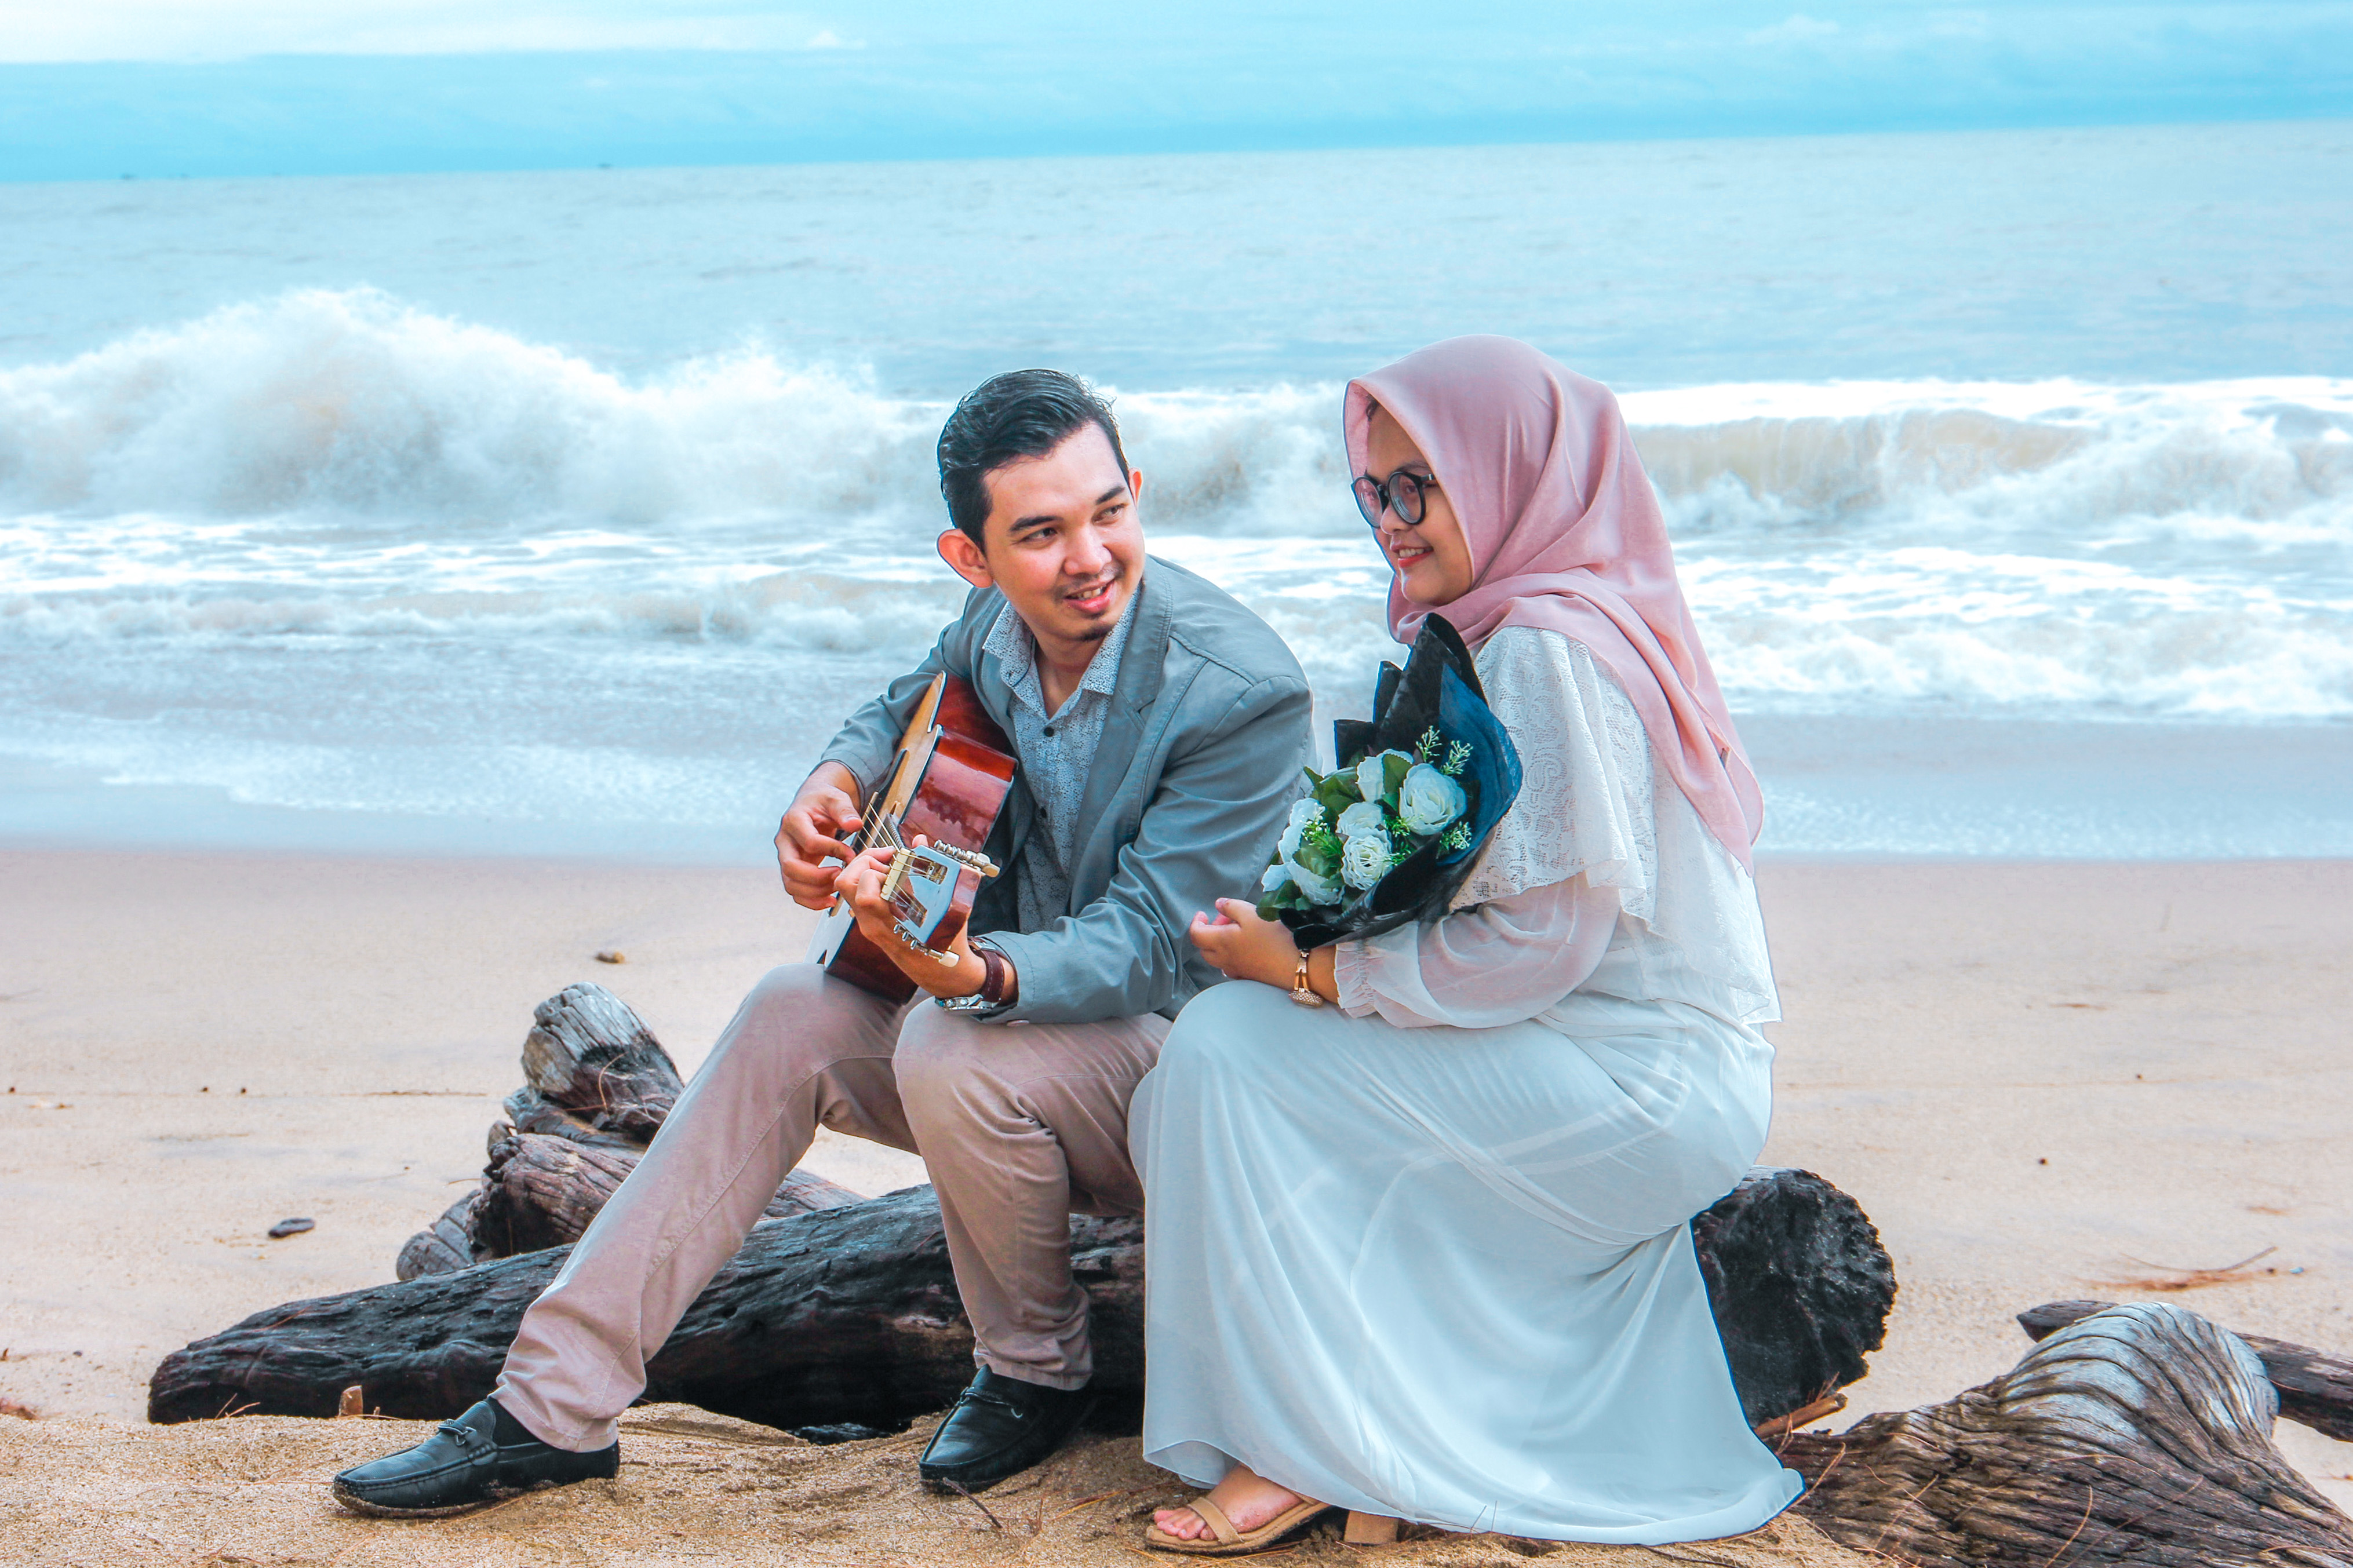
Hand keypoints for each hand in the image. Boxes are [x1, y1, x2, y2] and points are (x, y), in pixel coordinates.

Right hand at [776, 762, 864, 908]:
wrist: (812, 803)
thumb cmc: (824, 801)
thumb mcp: (836, 799)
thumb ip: (845, 810)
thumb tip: (854, 825)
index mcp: (794, 820)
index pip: (810, 842)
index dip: (833, 850)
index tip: (851, 854)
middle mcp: (784, 841)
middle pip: (791, 867)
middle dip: (818, 877)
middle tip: (840, 877)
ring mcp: (786, 856)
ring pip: (790, 884)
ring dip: (814, 893)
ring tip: (836, 892)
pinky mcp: (792, 868)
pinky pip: (795, 890)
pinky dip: (810, 901)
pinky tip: (829, 901)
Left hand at [835, 839, 987, 1000]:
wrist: (940, 973)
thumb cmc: (947, 942)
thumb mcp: (949, 908)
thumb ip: (933, 872)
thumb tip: (919, 841)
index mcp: (890, 923)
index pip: (865, 891)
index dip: (877, 868)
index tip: (899, 859)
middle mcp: (873, 924)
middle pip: (845, 883)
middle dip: (865, 861)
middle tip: (890, 860)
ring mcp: (868, 925)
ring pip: (848, 889)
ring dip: (866, 869)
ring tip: (892, 867)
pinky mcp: (869, 924)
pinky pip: (858, 895)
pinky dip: (870, 880)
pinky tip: (894, 879)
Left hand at [1187, 898, 1303, 989]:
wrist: (1297, 966)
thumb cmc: (1273, 937)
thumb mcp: (1252, 914)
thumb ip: (1231, 907)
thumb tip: (1218, 905)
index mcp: (1221, 942)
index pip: (1195, 935)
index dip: (1195, 922)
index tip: (1203, 913)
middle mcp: (1224, 959)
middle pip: (1204, 948)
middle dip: (1209, 932)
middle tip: (1226, 920)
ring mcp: (1236, 970)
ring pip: (1217, 958)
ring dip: (1220, 944)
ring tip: (1239, 932)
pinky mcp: (1248, 977)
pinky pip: (1231, 966)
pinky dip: (1231, 955)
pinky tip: (1247, 947)